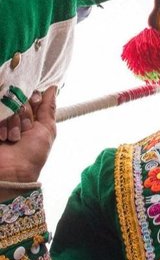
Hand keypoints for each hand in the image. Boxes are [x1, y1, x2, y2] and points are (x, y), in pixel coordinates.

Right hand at [0, 87, 56, 201]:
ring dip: (13, 123)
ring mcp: (5, 119)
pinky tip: (4, 138)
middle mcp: (18, 116)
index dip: (34, 100)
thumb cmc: (33, 154)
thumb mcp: (47, 130)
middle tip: (25, 130)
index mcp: (33, 116)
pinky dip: (2, 126)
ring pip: (9, 106)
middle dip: (24, 115)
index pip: (33, 95)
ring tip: (14, 138)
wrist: (13, 172)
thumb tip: (54, 87)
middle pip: (21, 99)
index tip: (35, 111)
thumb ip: (49, 107)